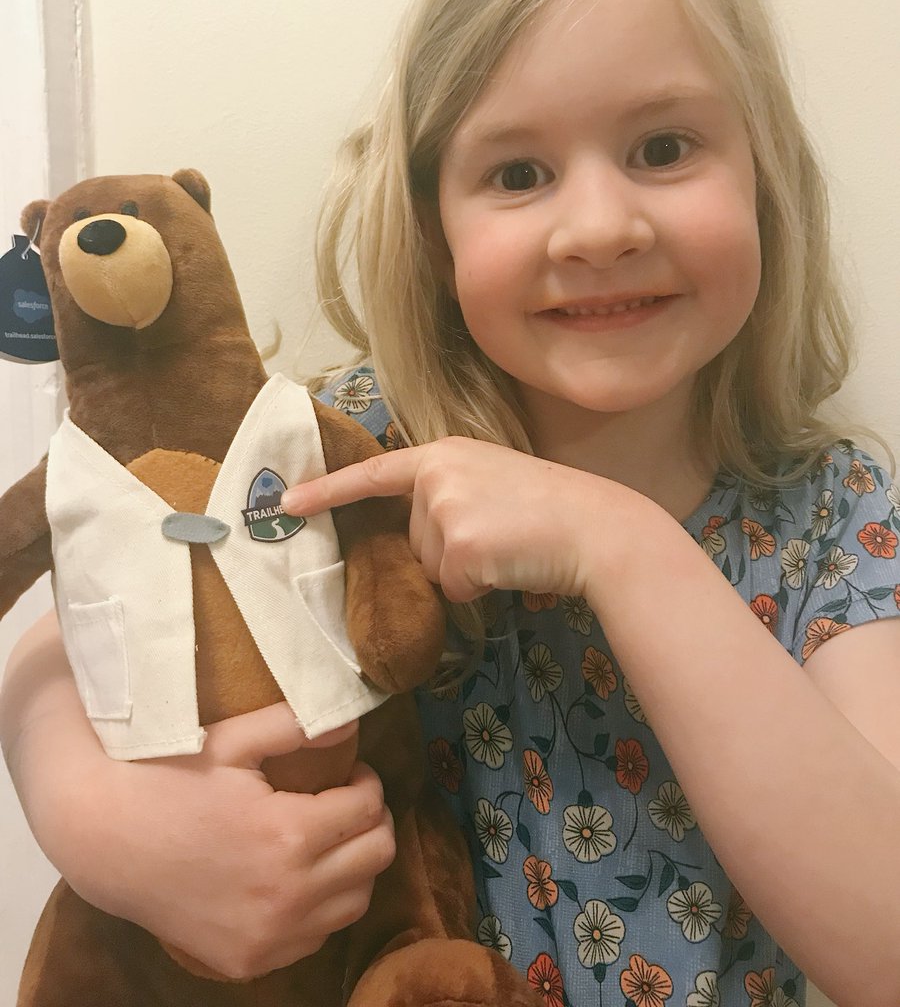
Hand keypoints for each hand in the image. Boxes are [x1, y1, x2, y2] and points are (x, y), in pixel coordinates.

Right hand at [67, 704, 395, 979]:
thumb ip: (297, 725)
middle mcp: (287, 895)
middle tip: (348, 801)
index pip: (368, 809)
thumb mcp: (233, 740)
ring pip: (356, 903)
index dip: (368, 783)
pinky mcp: (249, 961)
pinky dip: (322, 906)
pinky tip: (299, 876)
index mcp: (288, 835)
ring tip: (329, 838)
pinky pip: (317, 937)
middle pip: (376, 858)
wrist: (105, 840)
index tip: (352, 773)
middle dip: (372, 821)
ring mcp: (269, 936)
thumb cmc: (169, 779)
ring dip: (355, 866)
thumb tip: (352, 722)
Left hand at [282, 436, 625, 602]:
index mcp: (443, 453)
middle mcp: (436, 475)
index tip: (286, 503)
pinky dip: (478, 588)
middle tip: (499, 534)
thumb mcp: (490, 481)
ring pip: (430, 567)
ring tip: (507, 546)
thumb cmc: (550, 507)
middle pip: (412, 539)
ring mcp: (445, 509)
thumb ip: (447, 495)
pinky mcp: (458, 547)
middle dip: (448, 550)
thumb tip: (421, 543)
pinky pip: (452, 588)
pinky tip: (509, 565)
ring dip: (464, 571)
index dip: (327, 490)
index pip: (374, 472)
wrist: (593, 526)